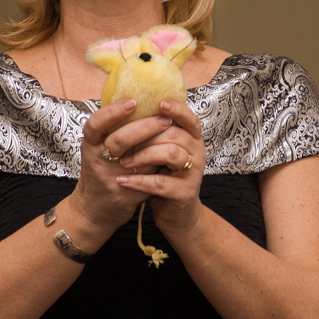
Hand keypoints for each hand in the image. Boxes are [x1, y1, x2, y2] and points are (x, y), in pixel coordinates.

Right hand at [76, 98, 171, 233]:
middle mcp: (97, 160)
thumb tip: (142, 103)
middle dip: (145, 127)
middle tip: (164, 118)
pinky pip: (146, 176)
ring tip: (173, 134)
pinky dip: (159, 165)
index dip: (113, 112)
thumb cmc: (100, 171)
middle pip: (120, 140)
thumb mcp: (98, 149)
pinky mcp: (125, 194)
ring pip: (136, 159)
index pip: (95, 124)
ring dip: (156, 146)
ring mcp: (111, 178)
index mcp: (90, 145)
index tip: (133, 101)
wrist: (94, 210)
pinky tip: (171, 155)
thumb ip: (113, 131)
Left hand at [113, 99, 204, 236]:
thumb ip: (153, 134)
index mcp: (192, 139)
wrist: (176, 214)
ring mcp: (193, 173)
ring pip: (170, 154)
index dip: (177, 109)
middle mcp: (197, 153)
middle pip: (173, 134)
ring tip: (123, 162)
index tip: (159, 104)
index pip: (190, 118)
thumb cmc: (163, 177)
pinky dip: (139, 181)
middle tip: (121, 142)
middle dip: (145, 136)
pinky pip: (161, 183)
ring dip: (143, 156)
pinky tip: (123, 180)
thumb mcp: (160, 152)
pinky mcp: (185, 193)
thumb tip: (128, 109)